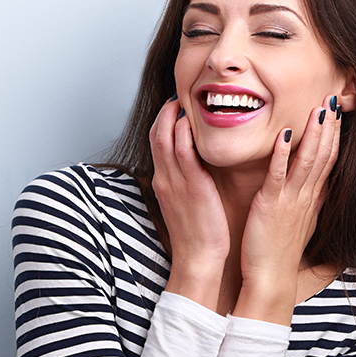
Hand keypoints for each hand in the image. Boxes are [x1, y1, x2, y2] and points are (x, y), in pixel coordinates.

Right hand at [149, 96, 229, 309]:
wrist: (198, 259)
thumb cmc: (197, 235)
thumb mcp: (185, 205)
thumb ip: (186, 184)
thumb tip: (193, 170)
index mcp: (163, 182)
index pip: (157, 143)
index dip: (163, 121)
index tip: (174, 108)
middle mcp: (165, 179)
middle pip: (156, 135)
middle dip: (165, 112)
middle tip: (178, 97)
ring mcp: (175, 181)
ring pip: (165, 138)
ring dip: (172, 115)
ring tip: (184, 101)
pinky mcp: (191, 186)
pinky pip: (183, 151)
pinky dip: (184, 133)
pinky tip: (191, 121)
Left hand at [235, 94, 341, 322]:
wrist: (270, 280)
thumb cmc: (277, 254)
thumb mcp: (300, 224)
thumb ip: (309, 203)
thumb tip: (320, 188)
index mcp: (311, 200)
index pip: (328, 161)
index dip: (334, 136)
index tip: (337, 113)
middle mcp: (305, 197)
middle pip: (324, 155)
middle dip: (329, 127)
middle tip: (334, 98)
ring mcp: (290, 201)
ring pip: (307, 161)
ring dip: (314, 133)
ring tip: (318, 108)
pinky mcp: (271, 206)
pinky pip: (278, 175)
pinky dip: (282, 153)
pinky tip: (284, 133)